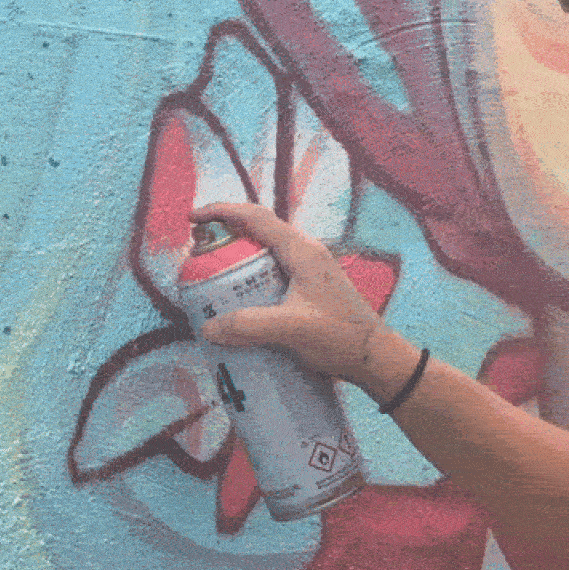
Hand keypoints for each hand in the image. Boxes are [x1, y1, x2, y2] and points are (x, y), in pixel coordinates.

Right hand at [189, 202, 385, 384]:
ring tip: (210, 275)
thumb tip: (208, 327)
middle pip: (259, 230)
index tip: (193, 218)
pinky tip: (238, 299)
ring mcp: (309, 270)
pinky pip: (273, 271)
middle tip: (197, 251)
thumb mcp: (292, 329)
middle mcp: (306, 253)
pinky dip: (250, 276)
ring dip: (238, 256)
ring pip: (266, 251)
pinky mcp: (309, 288)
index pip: (256, 218)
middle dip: (225, 233)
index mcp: (302, 251)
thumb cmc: (340, 337)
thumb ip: (249, 326)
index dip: (222, 212)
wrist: (375, 357)